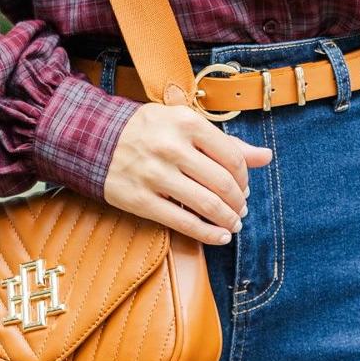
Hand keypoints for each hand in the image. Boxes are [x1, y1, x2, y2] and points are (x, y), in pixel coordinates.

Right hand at [102, 80, 273, 242]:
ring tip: (233, 224)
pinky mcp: (141, 200)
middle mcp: (171, 148)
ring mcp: (155, 175)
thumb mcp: (184, 124)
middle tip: (241, 209)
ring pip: (207, 205)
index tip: (244, 187)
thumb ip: (225, 142)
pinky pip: (184, 222)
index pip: (232, 157)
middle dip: (239, 202)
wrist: (93, 139)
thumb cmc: (148, 131)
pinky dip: (208, 234)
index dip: (245, 177)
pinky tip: (220, 237)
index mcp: (186, 123)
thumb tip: (266, 156)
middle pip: (223, 183)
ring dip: (228, 219)